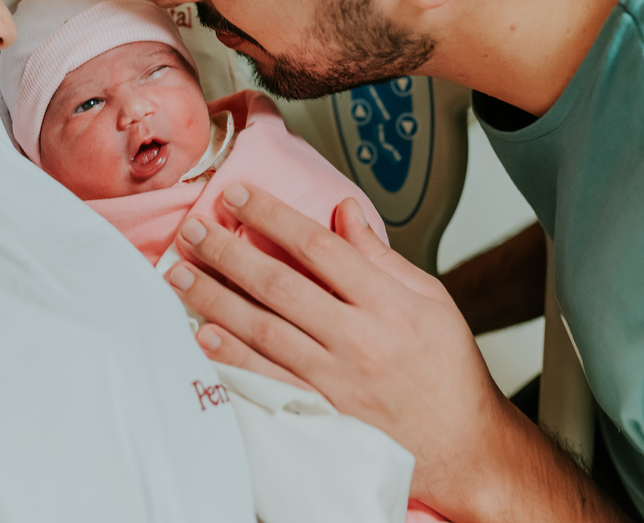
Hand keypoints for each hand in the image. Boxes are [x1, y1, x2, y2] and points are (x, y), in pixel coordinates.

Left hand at [165, 182, 516, 513]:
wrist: (462, 447)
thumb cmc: (448, 372)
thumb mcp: (431, 300)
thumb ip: (380, 255)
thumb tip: (343, 211)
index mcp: (387, 304)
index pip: (318, 246)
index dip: (273, 216)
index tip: (239, 196)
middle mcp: (358, 339)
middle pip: (280, 284)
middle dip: (229, 251)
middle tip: (194, 229)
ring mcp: (335, 379)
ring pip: (263, 329)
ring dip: (215, 298)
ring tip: (180, 274)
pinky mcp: (321, 412)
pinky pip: (267, 379)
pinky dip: (232, 357)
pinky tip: (203, 335)